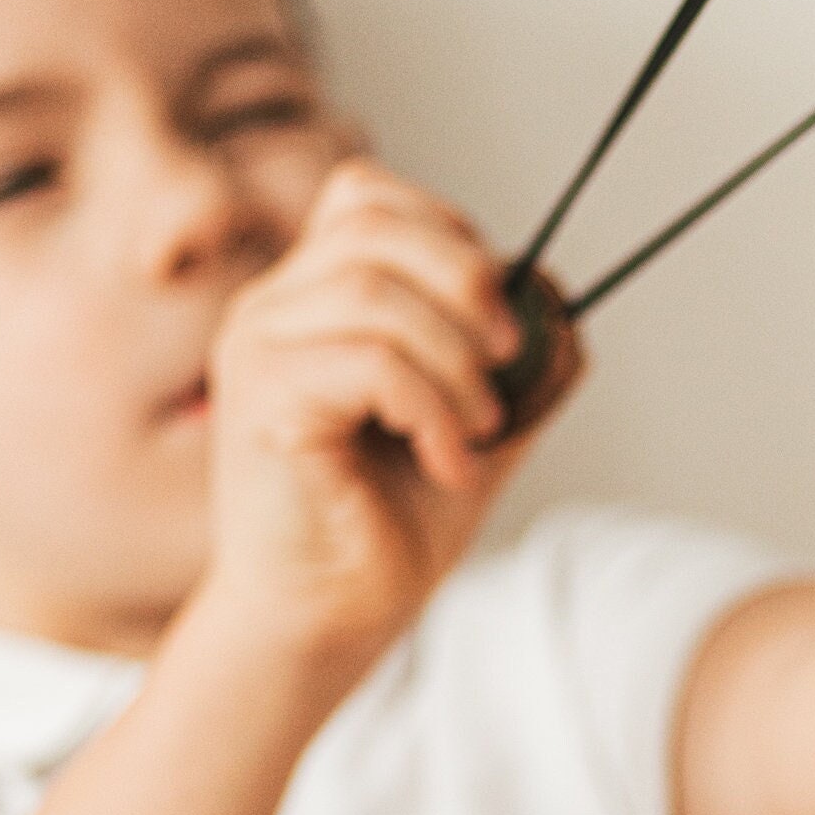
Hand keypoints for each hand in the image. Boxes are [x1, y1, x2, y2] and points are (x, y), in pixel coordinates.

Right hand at [195, 159, 534, 667]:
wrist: (327, 618)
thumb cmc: (386, 528)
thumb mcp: (475, 423)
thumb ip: (514, 362)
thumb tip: (558, 294)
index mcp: (309, 299)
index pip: (365, 196)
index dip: (446, 232)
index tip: (497, 318)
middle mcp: (270, 311)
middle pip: (372, 223)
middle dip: (465, 281)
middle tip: (507, 360)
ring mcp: (256, 351)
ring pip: (375, 290)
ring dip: (455, 358)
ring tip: (478, 427)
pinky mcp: (262, 404)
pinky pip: (368, 362)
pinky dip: (431, 405)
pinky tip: (447, 459)